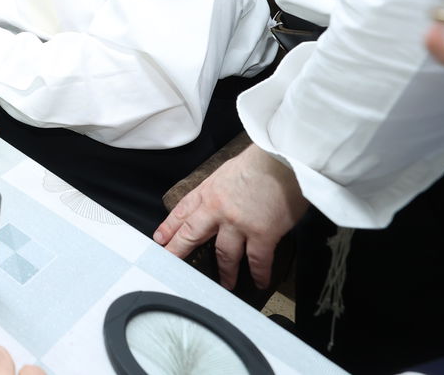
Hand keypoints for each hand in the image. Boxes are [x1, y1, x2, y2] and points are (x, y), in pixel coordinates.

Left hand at [153, 143, 308, 289]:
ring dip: (225, 272)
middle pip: (192, 234)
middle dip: (179, 250)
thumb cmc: (261, 161)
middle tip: (172, 263)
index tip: (160, 239)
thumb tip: (217, 201)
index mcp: (209, 191)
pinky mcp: (262, 234)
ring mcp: (238, 224)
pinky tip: (258, 282)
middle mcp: (218, 209)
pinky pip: (257, 260)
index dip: (170, 227)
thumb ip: (219, 190)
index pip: (183, 211)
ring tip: (225, 284)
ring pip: (224, 254)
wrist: (284, 159)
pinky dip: (258, 274)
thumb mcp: (228, 171)